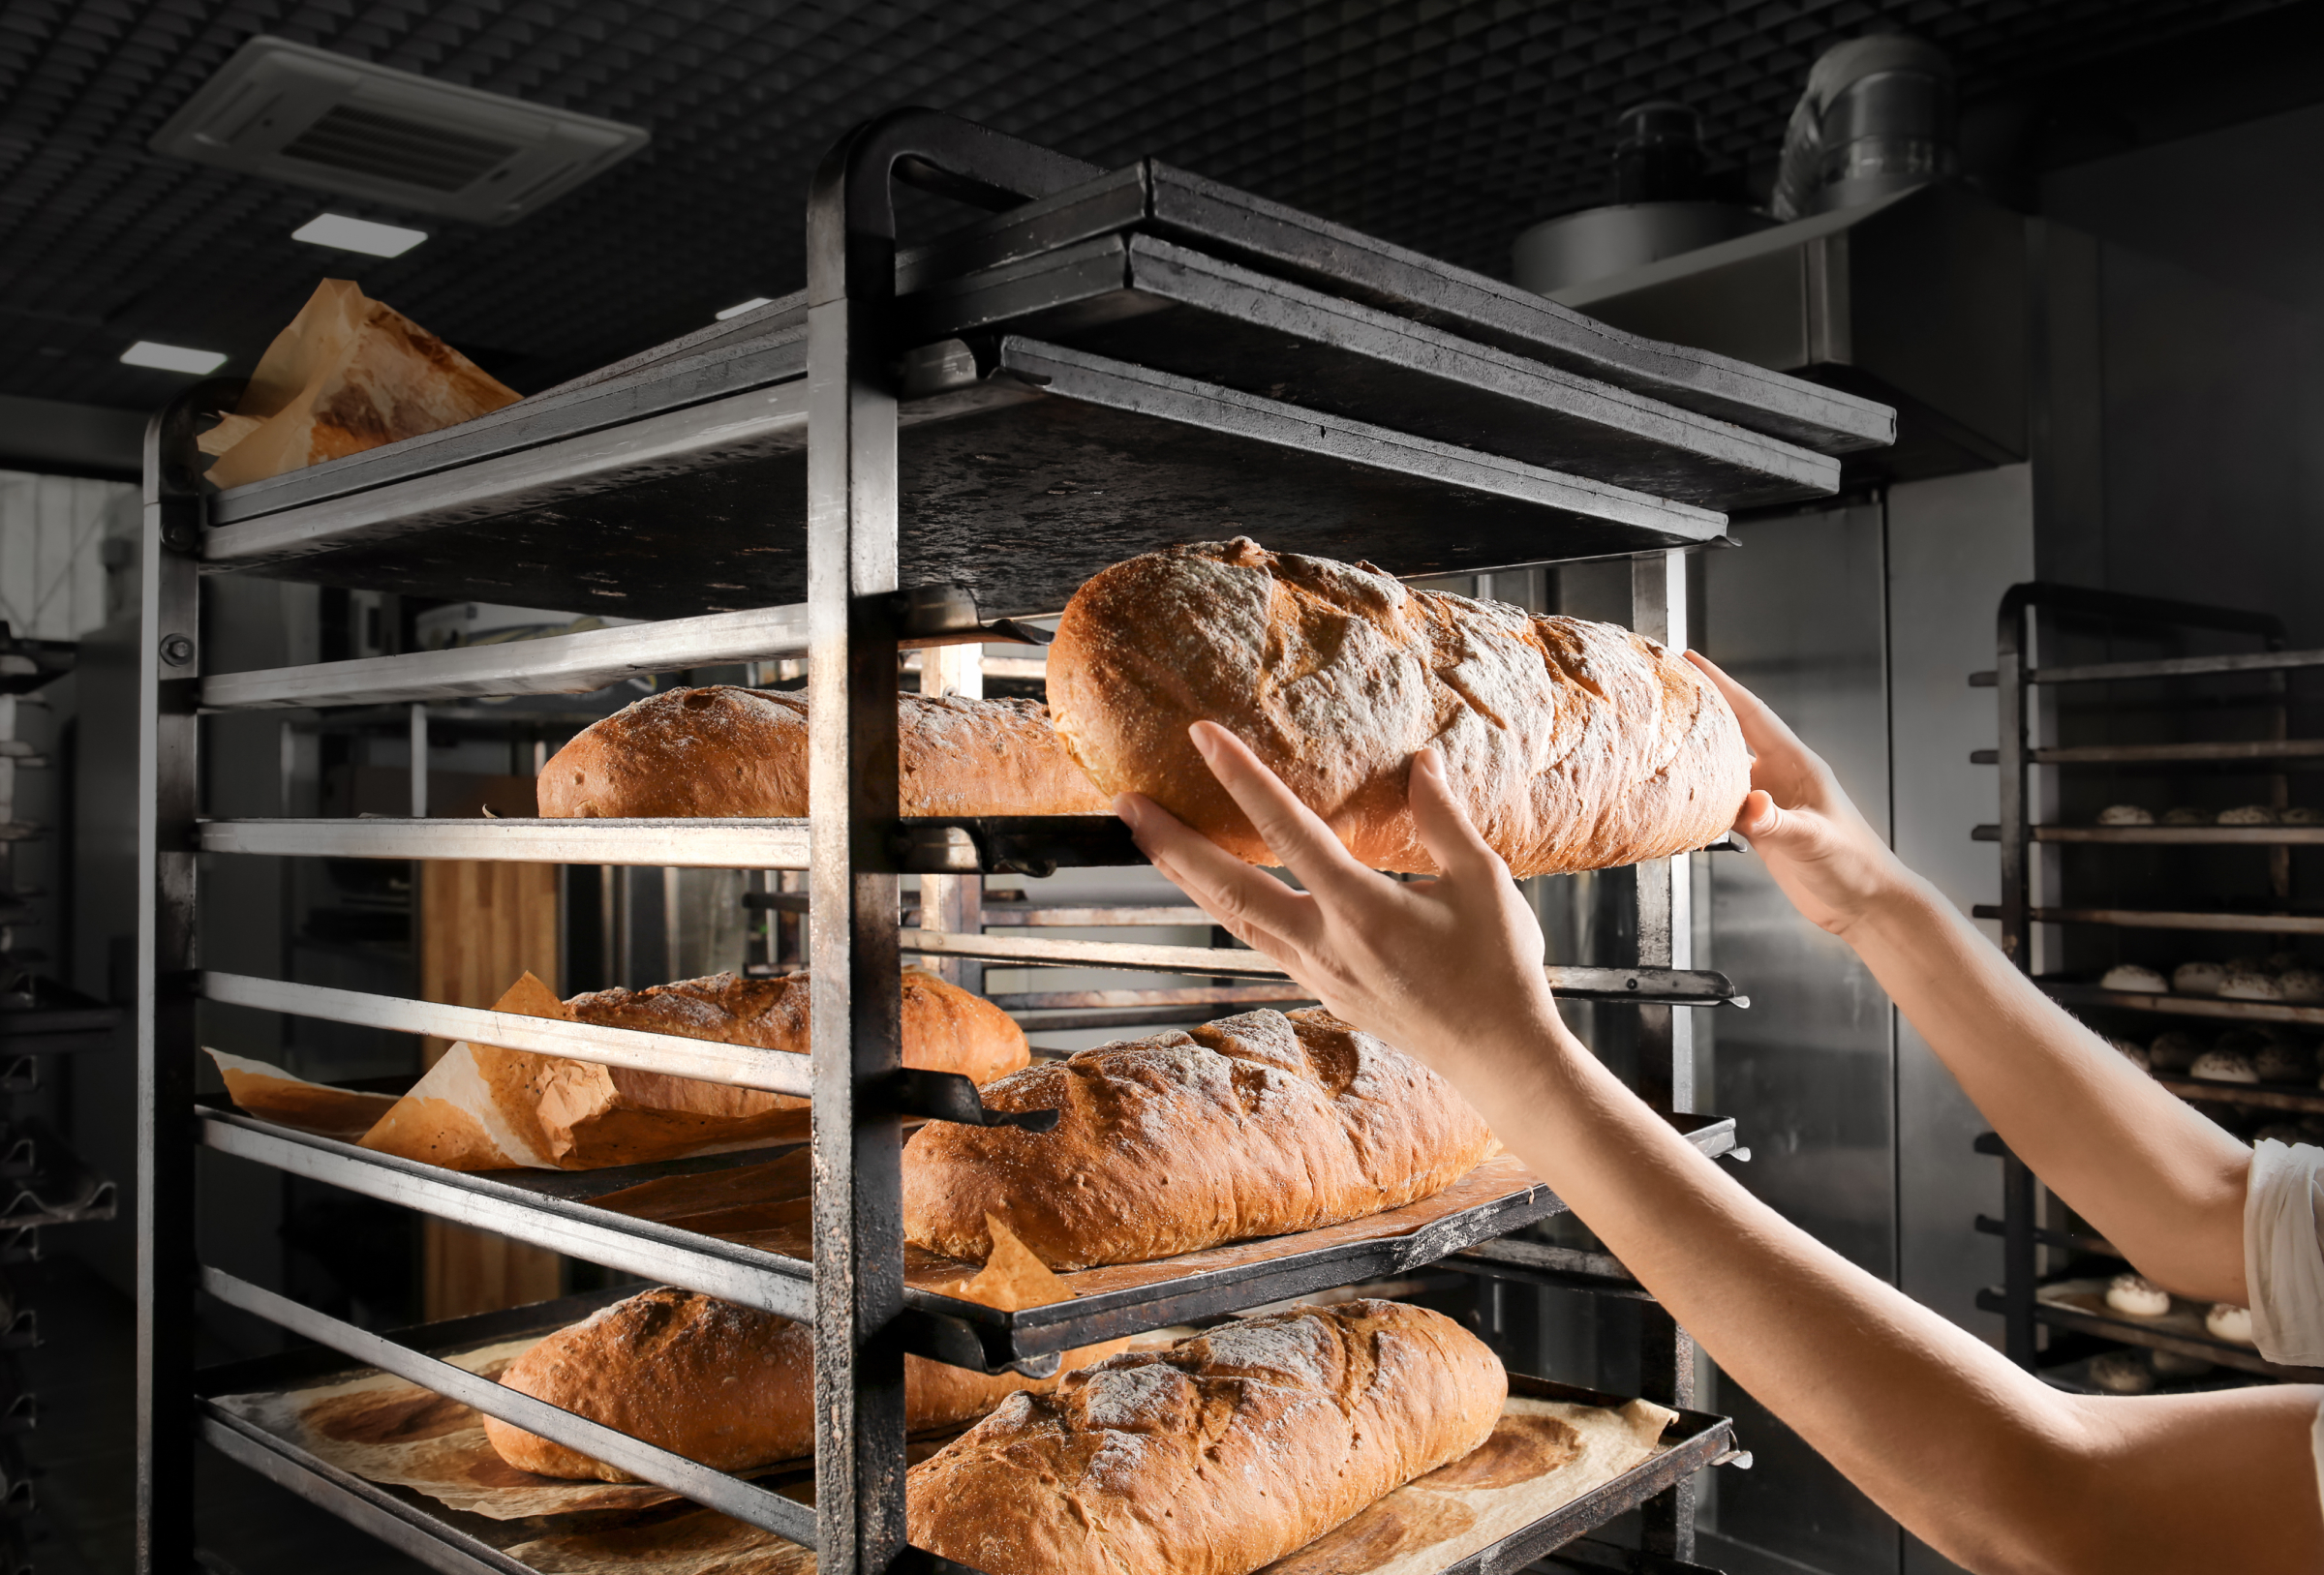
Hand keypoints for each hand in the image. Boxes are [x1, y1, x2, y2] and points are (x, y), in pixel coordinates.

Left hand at [1112, 723, 1562, 1074]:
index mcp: (1363, 909)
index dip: (1242, 778)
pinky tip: (1214, 887)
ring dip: (1186, 876)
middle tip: (1125, 804)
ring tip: (1150, 839)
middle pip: (1228, 887)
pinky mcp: (1319, 989)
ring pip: (1233, 917)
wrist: (1497, 1056)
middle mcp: (1325, 943)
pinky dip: (1226, 906)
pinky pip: (1258, 939)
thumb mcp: (1485, 881)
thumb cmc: (1499, 970)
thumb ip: (1444, 818)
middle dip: (1172, 843)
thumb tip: (1420, 763)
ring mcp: (1315, 972)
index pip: (1288, 830)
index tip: (1203, 738)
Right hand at [1686, 651, 1910, 934]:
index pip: (1753, 715)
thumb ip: (1778, 822)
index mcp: (1797, 766)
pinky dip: (1702, 799)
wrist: (1865, 904)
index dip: (1722, 686)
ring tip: (1662, 740)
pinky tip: (1680, 800)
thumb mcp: (1815, 840)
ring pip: (1725, 769)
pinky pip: (1724, 804)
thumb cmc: (1855, 866)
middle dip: (1701, 710)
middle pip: (1733, 734)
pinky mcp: (1763, 830)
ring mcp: (1771, 803)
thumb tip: (1749, 805)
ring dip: (1697, 754)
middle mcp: (1781, 778)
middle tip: (1666, 691)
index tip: (1692, 661)